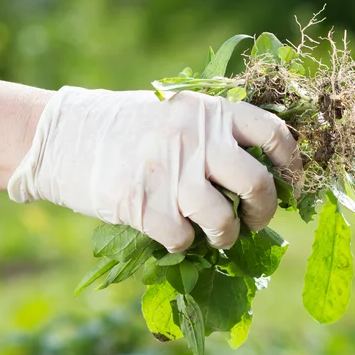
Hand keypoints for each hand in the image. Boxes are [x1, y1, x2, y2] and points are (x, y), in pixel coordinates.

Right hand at [8, 86, 301, 250]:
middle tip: (255, 219)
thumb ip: (216, 132)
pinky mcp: (144, 206)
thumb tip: (266, 171)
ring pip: (224, 221)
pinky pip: (183, 240)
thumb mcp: (177, 111)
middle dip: (264, 210)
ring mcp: (171, 174)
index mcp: (210, 112)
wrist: (63, 136)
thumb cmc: (128, 128)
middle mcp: (196, 140)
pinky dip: (183, 244)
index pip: (273, 133)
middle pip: (258, 184)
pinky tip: (173, 233)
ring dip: (226, 237)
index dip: (292, 162)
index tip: (291, 181)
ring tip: (217, 235)